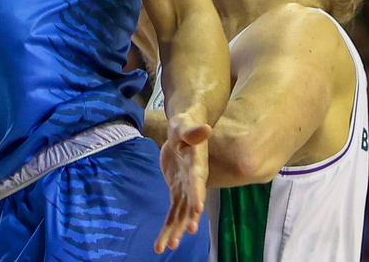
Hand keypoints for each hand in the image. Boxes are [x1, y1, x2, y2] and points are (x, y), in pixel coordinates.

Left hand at [155, 110, 209, 253]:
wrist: (183, 130)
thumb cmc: (184, 124)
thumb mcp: (184, 124)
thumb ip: (193, 130)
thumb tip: (206, 129)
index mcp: (197, 164)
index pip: (198, 180)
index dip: (198, 193)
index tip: (197, 208)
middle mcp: (194, 181)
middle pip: (191, 201)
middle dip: (188, 217)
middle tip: (185, 232)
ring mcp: (186, 189)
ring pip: (181, 213)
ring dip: (176, 228)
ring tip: (170, 245)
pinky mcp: (177, 192)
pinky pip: (172, 213)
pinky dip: (168, 227)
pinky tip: (161, 244)